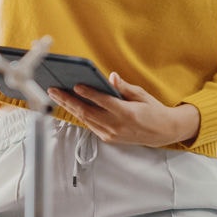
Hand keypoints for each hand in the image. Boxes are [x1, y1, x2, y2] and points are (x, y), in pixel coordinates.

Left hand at [45, 73, 199, 147]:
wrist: (162, 132)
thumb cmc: (153, 110)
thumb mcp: (141, 95)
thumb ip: (124, 88)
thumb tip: (110, 77)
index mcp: (127, 113)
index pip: (103, 102)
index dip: (88, 93)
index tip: (75, 85)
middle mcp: (117, 126)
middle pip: (87, 112)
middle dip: (68, 100)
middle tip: (54, 90)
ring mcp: (111, 134)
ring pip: (85, 120)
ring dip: (69, 107)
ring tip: (56, 96)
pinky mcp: (109, 139)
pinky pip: (90, 125)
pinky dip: (79, 115)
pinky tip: (70, 105)